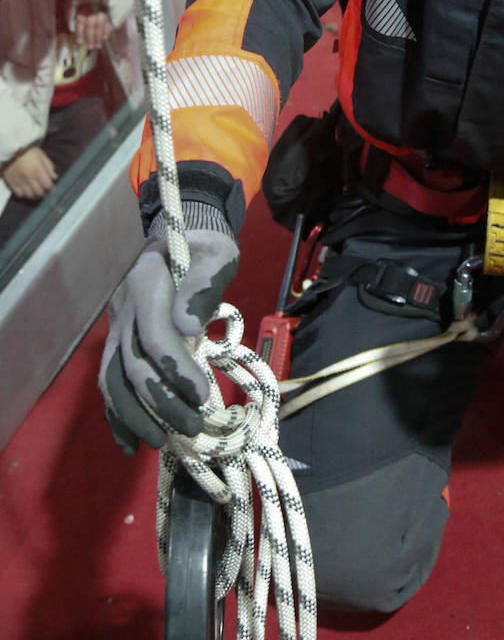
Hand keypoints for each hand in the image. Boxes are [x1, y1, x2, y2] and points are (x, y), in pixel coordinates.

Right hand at [4, 145, 56, 199]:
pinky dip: (24, 194)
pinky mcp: (11, 183)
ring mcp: (20, 181)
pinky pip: (19, 195)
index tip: (50, 187)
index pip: (47, 186)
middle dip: (43, 193)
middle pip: (39, 193)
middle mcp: (29, 178)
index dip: (50, 188)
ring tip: (35, 191)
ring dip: (34, 195)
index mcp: (38, 170)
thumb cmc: (29, 151)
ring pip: (30, 196)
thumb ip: (49, 167)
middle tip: (43, 190)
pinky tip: (25, 190)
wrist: (12, 149)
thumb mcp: (42, 156)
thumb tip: (55, 178)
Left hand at [74, 9, 111, 49]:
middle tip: (91, 47)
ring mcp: (100, 13)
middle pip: (91, 26)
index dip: (80, 34)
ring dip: (99, 37)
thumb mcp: (79, 14)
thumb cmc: (85, 10)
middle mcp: (91, 12)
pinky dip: (107, 32)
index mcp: (82, 11)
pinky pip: (108, 24)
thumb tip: (80, 40)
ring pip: (100, 26)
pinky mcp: (107, 13)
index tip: (80, 42)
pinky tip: (105, 38)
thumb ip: (79, 26)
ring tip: (98, 45)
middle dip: (91, 38)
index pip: (80, 24)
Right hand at [99, 208, 238, 451]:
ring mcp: (116, 329)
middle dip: (161, 402)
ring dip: (135, 416)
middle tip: (193, 427)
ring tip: (163, 442)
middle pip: (133, 365)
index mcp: (146, 284)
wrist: (180, 239)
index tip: (201, 394)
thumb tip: (189, 326)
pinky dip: (116, 415)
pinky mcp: (117, 345)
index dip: (175, 368)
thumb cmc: (204, 249)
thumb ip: (205, 284)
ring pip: (113, 380)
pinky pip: (109, 383)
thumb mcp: (216, 255)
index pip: (154, 335)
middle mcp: (123, 310)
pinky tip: (130, 441)